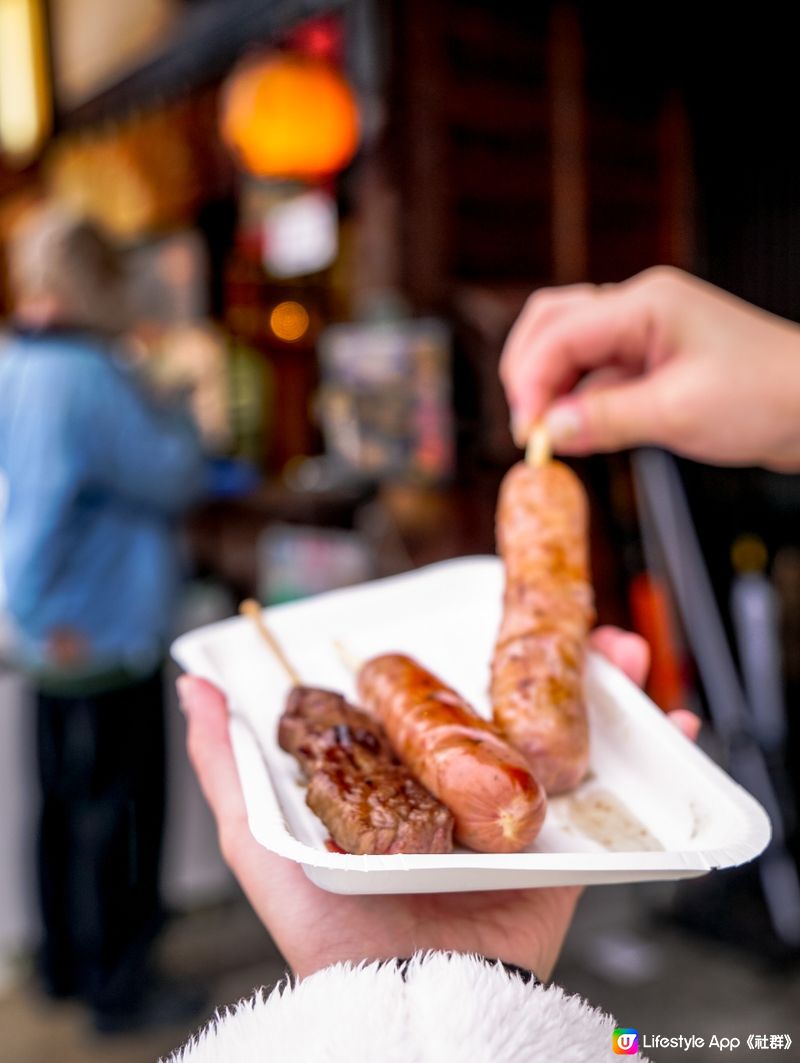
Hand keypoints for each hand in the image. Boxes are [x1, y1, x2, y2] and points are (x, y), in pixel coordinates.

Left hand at [177, 628, 696, 980]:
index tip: (491, 600)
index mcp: (404, 771)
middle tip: (577, 618)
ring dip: (607, 684)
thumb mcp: (258, 831)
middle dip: (550, 654)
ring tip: (625, 646)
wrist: (403, 994)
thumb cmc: (323, 919)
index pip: (437, 692)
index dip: (467, 645)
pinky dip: (652, 755)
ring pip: (568, 731)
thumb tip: (192, 681)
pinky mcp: (563, 848)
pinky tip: (672, 715)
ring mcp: (514, 812)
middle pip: (512, 701)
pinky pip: (618, 798)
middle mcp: (461, 783)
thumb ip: (226, 760)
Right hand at [500, 266, 799, 470]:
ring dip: (549, 385)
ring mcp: (642, 331)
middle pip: (549, 324)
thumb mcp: (678, 414)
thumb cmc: (767, 397)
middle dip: (528, 374)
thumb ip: (605, 420)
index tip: (528, 434)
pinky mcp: (648, 358)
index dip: (531, 384)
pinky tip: (578, 430)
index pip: (558, 335)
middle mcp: (637, 309)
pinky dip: (576, 398)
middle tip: (528, 428)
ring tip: (549, 430)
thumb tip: (548, 431)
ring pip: (565, 346)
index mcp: (645, 305)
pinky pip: (593, 371)